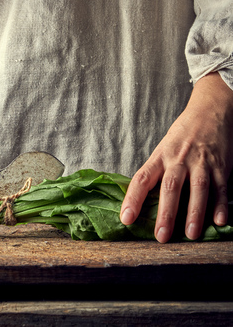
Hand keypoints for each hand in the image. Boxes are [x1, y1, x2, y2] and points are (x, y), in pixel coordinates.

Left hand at [120, 72, 232, 242]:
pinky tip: (219, 221)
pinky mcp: (220, 166)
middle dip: (166, 212)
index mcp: (160, 156)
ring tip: (190, 234)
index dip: (133, 199)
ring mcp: (201, 162)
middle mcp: (179, 159)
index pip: (142, 178)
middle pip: (170, 186)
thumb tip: (141, 201)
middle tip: (161, 236)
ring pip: (197, 188)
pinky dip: (221, 204)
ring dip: (194, 212)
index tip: (126, 218)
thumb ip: (156, 172)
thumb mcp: (163, 149)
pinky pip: (221, 187)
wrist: (209, 112)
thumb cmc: (181, 136)